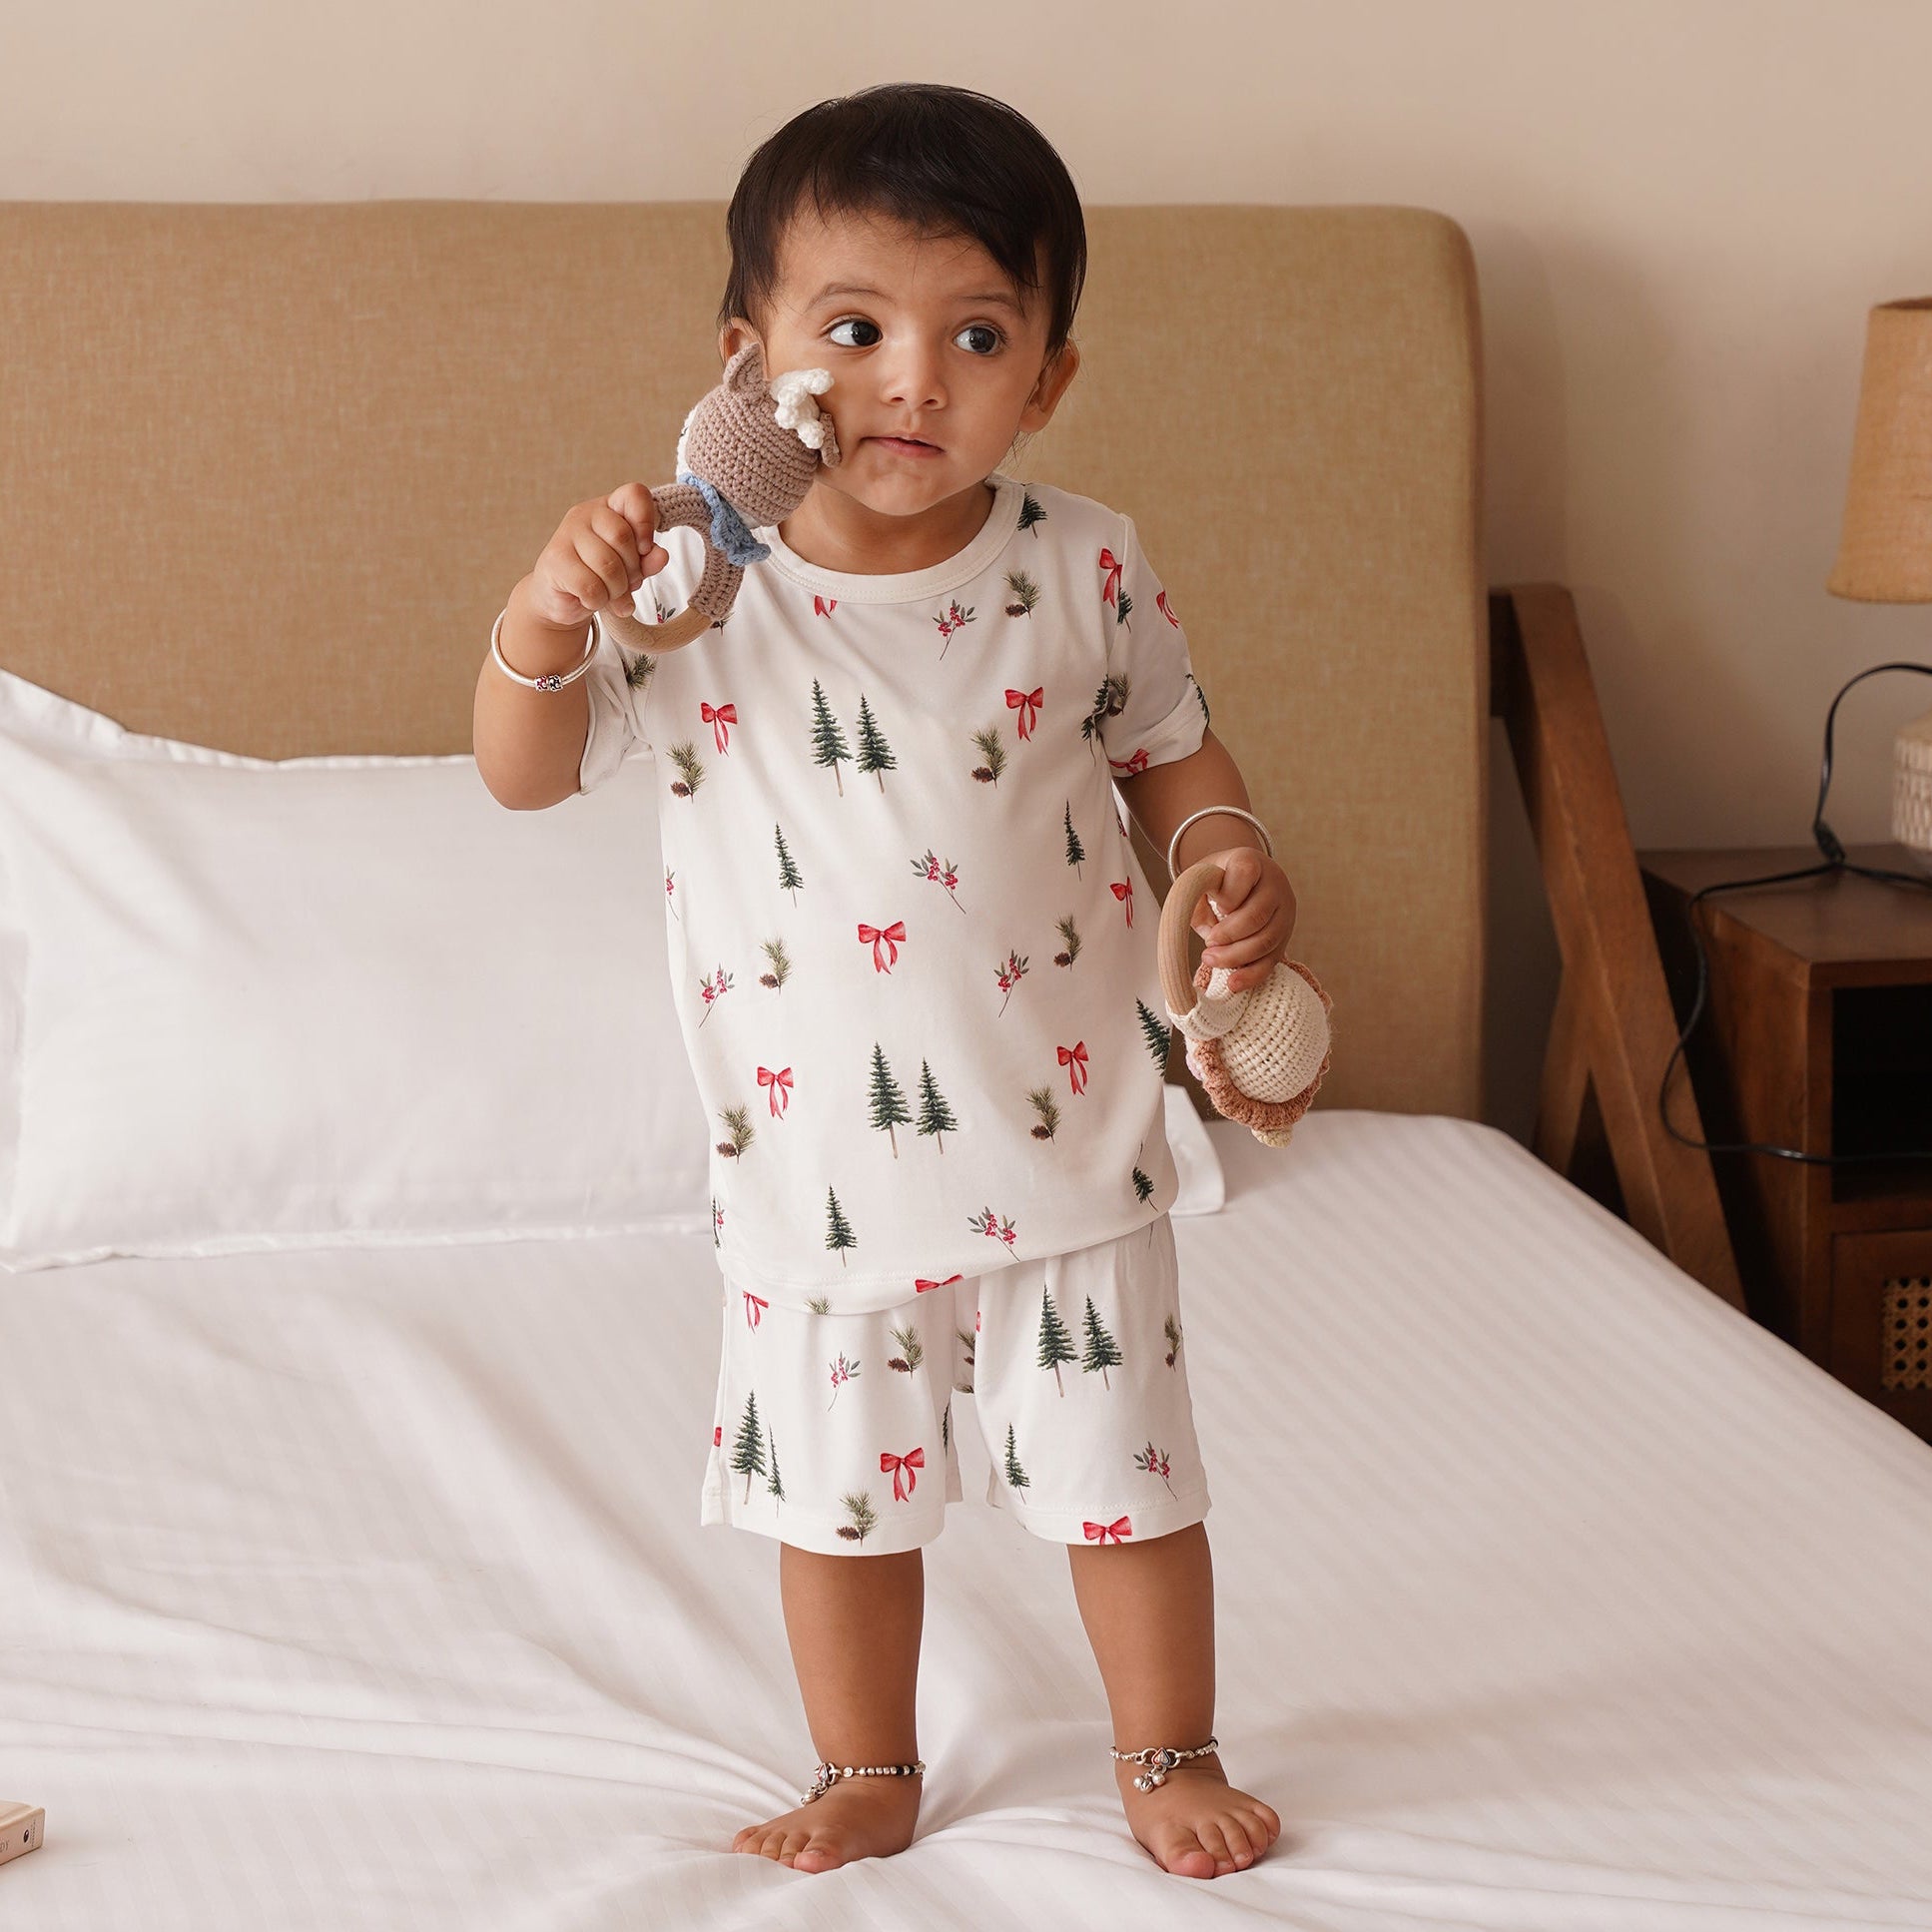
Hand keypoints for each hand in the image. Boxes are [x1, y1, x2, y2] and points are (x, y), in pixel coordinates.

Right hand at [524, 484, 668, 629]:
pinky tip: (591, 599)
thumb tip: (661, 556)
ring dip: (616, 591)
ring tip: (609, 594)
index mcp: (610, 508)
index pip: (634, 494)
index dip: (645, 522)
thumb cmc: (600, 575)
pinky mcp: (554, 560)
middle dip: (632, 571)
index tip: (645, 548)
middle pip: (622, 537)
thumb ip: (648, 560)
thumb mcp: (631, 568)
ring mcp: (566, 534)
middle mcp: (586, 514)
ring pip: (607, 566)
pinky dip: (598, 601)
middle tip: (626, 583)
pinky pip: (590, 587)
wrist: (561, 597)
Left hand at [1188, 847, 1297, 993]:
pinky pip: (1272, 961)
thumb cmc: (1217, 879)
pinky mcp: (1283, 938)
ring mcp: (1284, 913)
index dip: (1227, 894)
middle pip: (1258, 915)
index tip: (1215, 904)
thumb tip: (1206, 932)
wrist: (1243, 880)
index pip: (1245, 872)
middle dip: (1229, 935)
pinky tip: (1233, 983)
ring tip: (1211, 960)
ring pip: (1267, 941)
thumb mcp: (1201, 877)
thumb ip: (1195, 897)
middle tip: (1207, 946)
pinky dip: (1252, 975)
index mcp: (1252, 862)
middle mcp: (1275, 886)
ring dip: (1236, 956)